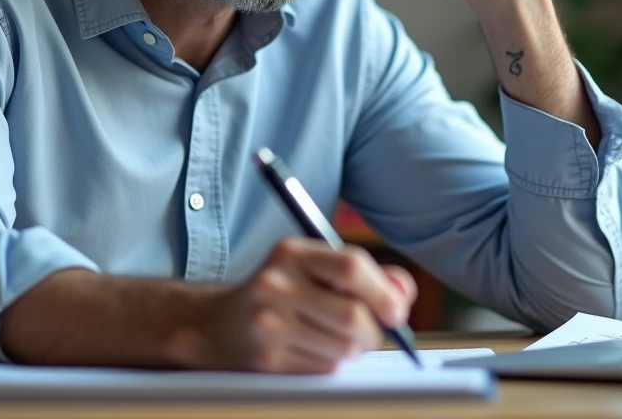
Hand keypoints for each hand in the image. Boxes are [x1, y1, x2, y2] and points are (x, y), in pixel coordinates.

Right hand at [192, 238, 416, 372]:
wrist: (218, 325)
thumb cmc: (282, 294)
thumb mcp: (316, 269)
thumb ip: (366, 274)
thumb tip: (403, 294)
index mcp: (292, 252)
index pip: (351, 267)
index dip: (383, 293)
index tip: (397, 312)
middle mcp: (275, 283)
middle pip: (352, 316)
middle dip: (375, 332)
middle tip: (373, 334)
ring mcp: (268, 323)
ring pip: (343, 348)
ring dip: (352, 350)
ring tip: (336, 340)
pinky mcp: (266, 359)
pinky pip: (324, 368)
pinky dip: (331, 364)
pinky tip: (313, 350)